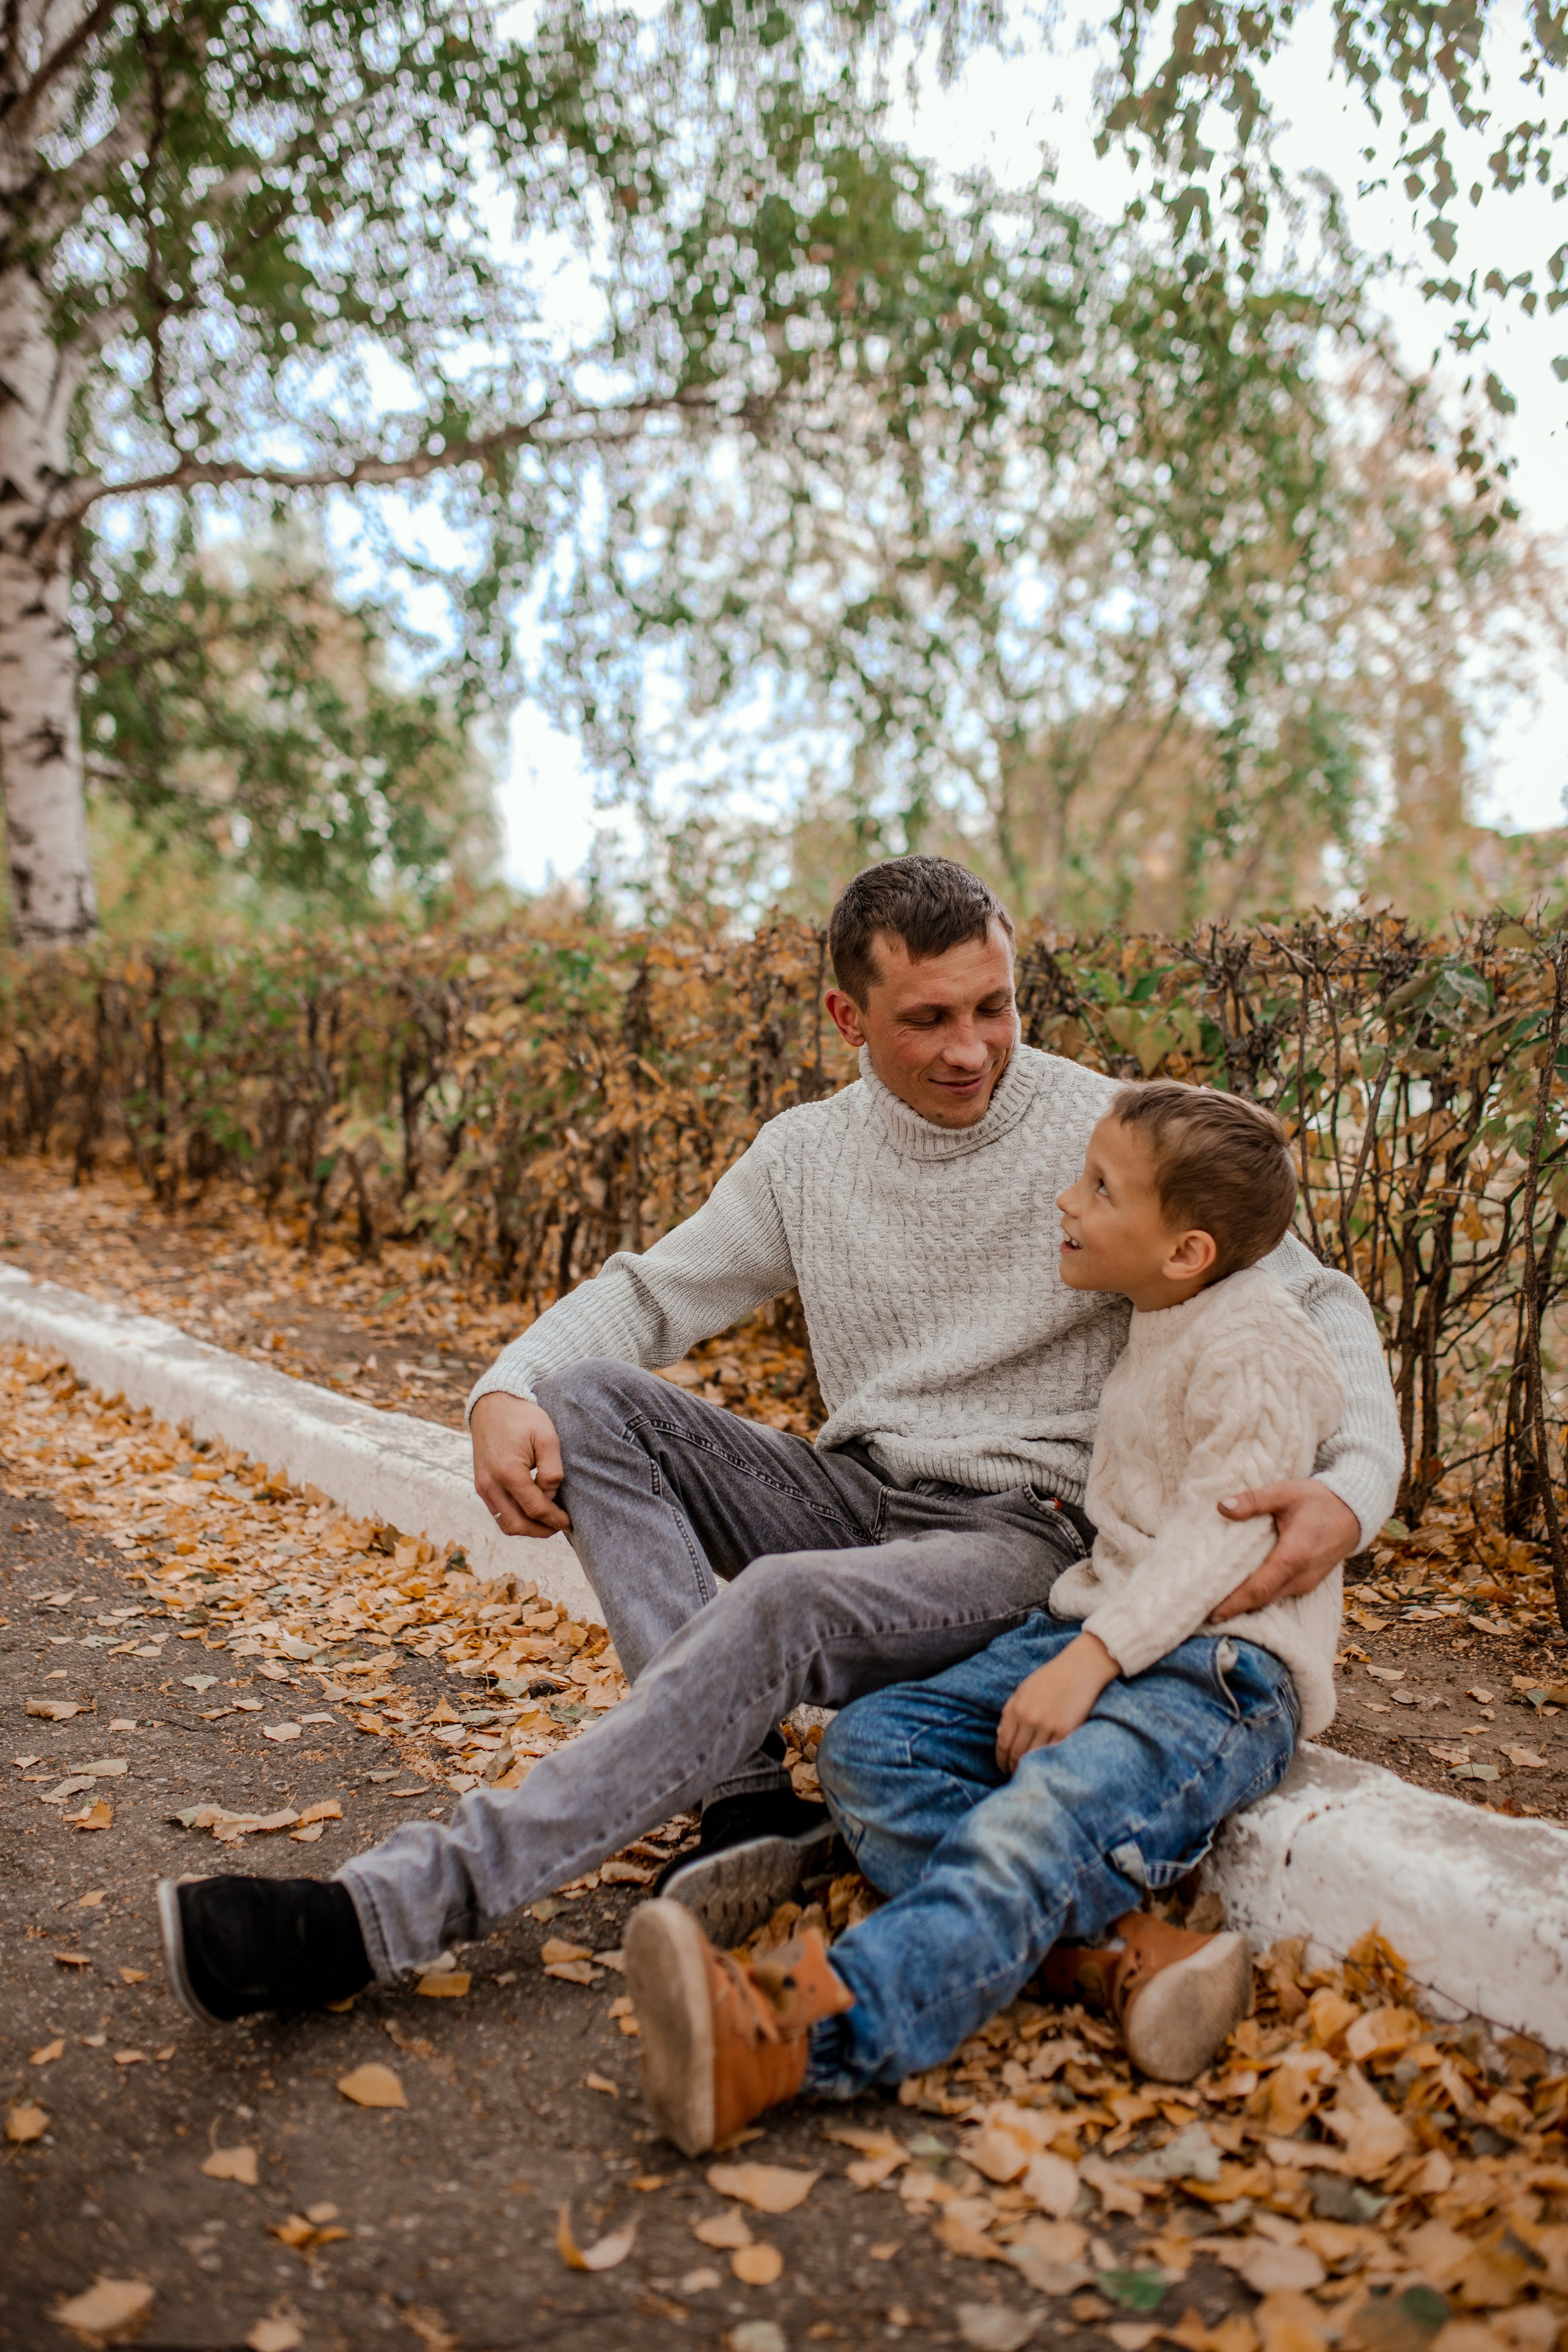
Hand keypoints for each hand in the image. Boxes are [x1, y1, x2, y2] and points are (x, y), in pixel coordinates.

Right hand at [471, 1392, 571, 1537]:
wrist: (492, 1405)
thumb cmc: (523, 1418)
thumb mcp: (547, 1437)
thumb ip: (552, 1470)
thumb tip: (550, 1497)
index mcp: (508, 1472)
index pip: (535, 1509)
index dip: (555, 1520)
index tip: (570, 1522)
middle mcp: (490, 1484)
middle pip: (517, 1525)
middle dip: (541, 1530)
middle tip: (560, 1525)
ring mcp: (482, 1486)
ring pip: (505, 1524)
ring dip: (527, 1527)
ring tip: (548, 1520)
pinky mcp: (481, 1485)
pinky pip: (498, 1512)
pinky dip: (516, 1517)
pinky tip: (533, 1509)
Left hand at [996, 1632, 1119, 1772]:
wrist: (1080, 1668)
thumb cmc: (1050, 1678)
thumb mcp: (1023, 1690)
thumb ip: (1009, 1711)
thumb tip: (999, 1736)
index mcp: (1016, 1708)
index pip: (1003, 1742)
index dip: (1001, 1758)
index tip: (1001, 1766)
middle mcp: (1030, 1719)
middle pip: (1016, 1752)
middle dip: (1012, 1766)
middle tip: (1012, 1773)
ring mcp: (1048, 1726)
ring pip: (1033, 1756)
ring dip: (1027, 1767)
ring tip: (1026, 1772)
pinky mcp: (1066, 1731)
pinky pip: (1051, 1752)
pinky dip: (1045, 1761)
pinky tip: (1043, 1764)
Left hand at [1210, 1479, 1358, 1618]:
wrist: (1354, 1512)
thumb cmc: (1318, 1500)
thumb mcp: (1285, 1492)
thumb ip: (1253, 1500)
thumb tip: (1221, 1507)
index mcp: (1293, 1556)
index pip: (1259, 1588)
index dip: (1235, 1603)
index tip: (1211, 1612)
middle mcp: (1301, 1577)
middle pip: (1262, 1599)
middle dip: (1234, 1608)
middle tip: (1201, 1611)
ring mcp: (1306, 1583)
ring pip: (1270, 1599)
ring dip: (1245, 1604)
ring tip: (1214, 1602)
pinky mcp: (1307, 1583)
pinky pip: (1279, 1595)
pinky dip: (1259, 1597)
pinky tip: (1240, 1592)